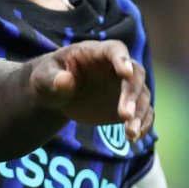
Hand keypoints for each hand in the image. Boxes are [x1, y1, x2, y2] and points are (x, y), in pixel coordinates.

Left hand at [31, 40, 152, 141]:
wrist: (56, 94)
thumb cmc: (48, 78)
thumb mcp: (44, 77)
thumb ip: (53, 78)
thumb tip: (65, 80)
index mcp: (95, 52)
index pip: (115, 50)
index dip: (122, 59)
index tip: (125, 72)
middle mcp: (116, 66)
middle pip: (135, 75)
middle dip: (132, 94)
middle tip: (124, 115)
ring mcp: (124, 86)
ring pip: (142, 96)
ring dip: (140, 114)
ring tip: (130, 134)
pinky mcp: (129, 104)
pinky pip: (144, 113)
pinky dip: (143, 124)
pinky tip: (134, 137)